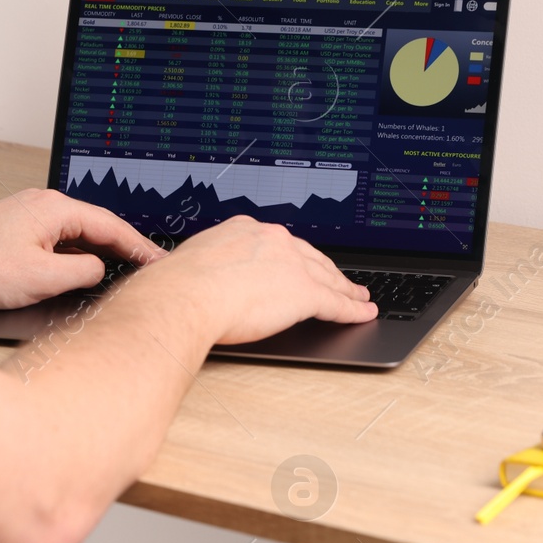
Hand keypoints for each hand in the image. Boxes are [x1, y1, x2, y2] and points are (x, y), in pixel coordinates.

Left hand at [0, 189, 165, 308]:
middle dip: (124, 248)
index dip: (139, 247)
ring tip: (122, 272)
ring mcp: (28, 215)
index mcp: (54, 208)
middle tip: (149, 268)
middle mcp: (43, 204)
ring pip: (75, 234)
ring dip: (97, 252)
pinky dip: (74, 255)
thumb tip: (97, 270)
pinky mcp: (16, 229)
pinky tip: (80, 272)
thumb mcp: (42, 279)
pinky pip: (56, 240)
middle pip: (96, 226)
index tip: (159, 262)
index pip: (111, 226)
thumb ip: (82, 273)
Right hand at [131, 216, 376, 344]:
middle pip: (311, 258)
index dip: (295, 258)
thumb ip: (211, 266)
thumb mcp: (196, 262)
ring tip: (358, 297)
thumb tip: (206, 279)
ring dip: (346, 289)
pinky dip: (353, 309)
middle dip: (327, 271)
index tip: (300, 264)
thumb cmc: (179, 285)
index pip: (281, 244)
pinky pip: (336, 303)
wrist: (186, 296)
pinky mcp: (304, 293)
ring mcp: (292, 265)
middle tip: (340, 281)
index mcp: (246, 230)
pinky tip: (363, 313)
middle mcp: (274, 240)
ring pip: (328, 279)